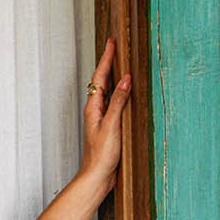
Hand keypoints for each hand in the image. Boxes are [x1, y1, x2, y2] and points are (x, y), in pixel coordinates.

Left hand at [78, 38, 130, 195]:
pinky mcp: (108, 126)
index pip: (100, 77)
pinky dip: (120, 92)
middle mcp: (96, 111)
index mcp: (94, 108)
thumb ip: (118, 101)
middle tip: (115, 47)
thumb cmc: (101, 156)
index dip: (107, 59)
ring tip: (120, 63)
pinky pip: (114, 102)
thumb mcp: (111, 125)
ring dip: (114, 77)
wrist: (97, 177)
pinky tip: (126, 92)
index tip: (112, 42)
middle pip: (102, 81)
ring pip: (108, 91)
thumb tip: (126, 79)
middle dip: (109, 63)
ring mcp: (102, 118)